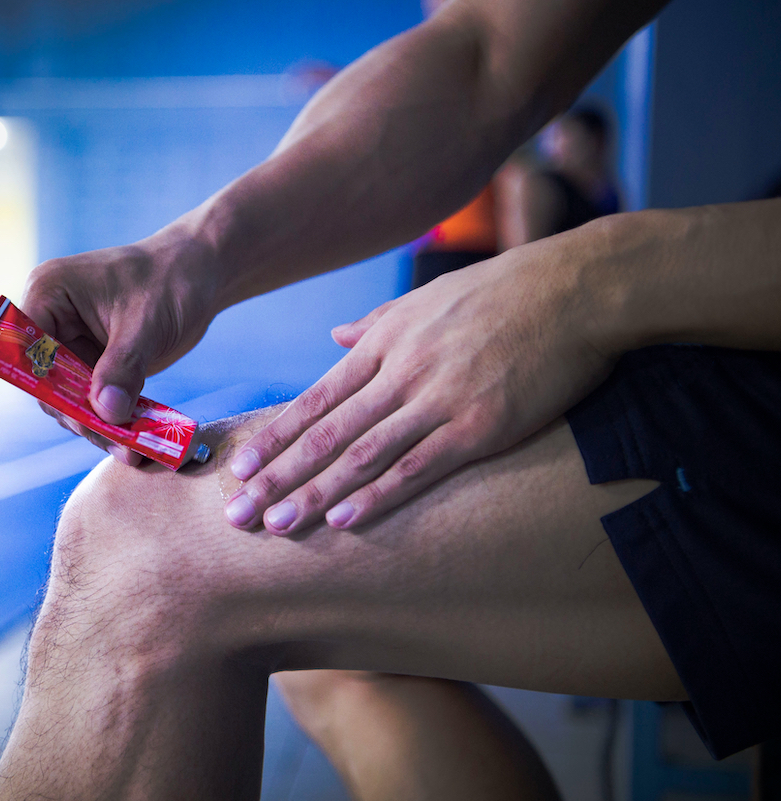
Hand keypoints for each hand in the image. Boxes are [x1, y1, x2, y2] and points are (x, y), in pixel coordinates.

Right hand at [22, 224, 220, 463]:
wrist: (201, 274)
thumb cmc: (171, 281)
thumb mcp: (146, 325)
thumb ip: (123, 368)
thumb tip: (107, 414)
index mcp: (49, 293)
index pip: (26, 349)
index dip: (46, 386)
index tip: (76, 416)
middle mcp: (52, 319)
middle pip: (47, 381)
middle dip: (79, 415)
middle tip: (114, 442)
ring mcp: (72, 343)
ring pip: (71, 398)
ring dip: (98, 426)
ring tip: (132, 451)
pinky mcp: (95, 362)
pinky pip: (94, 399)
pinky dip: (113, 420)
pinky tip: (136, 442)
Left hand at [223, 234, 617, 533]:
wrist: (575, 288)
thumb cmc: (503, 291)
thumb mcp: (427, 298)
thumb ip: (377, 321)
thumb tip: (335, 334)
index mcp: (384, 342)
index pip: (316, 398)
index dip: (276, 436)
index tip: (241, 466)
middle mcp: (400, 372)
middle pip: (325, 432)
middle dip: (278, 476)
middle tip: (238, 513)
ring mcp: (437, 400)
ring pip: (361, 454)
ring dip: (314, 494)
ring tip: (276, 525)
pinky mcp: (478, 426)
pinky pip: (417, 467)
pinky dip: (378, 495)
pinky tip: (344, 519)